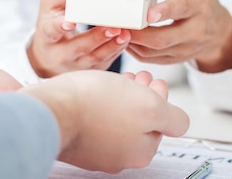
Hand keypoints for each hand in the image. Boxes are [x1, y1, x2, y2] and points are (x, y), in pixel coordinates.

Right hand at [19, 70, 188, 172]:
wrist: (49, 110)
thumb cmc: (97, 106)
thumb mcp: (150, 108)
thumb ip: (173, 118)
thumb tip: (181, 124)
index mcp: (140, 152)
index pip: (162, 125)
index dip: (161, 99)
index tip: (155, 80)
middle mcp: (118, 156)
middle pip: (139, 122)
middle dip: (142, 96)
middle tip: (139, 75)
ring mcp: (95, 150)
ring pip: (117, 119)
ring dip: (122, 96)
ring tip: (118, 77)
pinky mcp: (76, 138)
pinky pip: (94, 120)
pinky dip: (100, 103)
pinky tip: (95, 88)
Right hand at [28, 0, 130, 77]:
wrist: (48, 55)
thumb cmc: (52, 23)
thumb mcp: (50, 5)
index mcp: (46, 34)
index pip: (52, 31)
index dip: (61, 27)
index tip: (71, 22)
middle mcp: (59, 53)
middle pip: (78, 48)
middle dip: (96, 38)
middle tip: (112, 27)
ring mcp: (75, 65)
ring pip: (94, 58)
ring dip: (111, 46)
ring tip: (125, 34)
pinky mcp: (90, 70)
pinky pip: (104, 63)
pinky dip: (116, 51)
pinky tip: (125, 40)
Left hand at [127, 0, 231, 72]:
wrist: (218, 32)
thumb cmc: (201, 1)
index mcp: (200, 6)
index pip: (181, 9)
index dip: (164, 11)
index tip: (148, 13)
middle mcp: (195, 31)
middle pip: (163, 38)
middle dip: (138, 33)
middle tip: (119, 24)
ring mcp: (185, 49)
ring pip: (154, 51)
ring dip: (132, 43)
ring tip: (117, 31)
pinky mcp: (176, 60)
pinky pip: (151, 59)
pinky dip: (134, 50)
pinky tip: (125, 38)